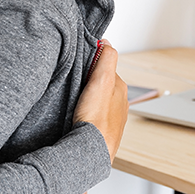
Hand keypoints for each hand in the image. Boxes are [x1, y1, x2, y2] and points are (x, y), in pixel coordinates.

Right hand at [73, 41, 127, 160]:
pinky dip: (87, 115)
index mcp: (121, 89)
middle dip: (89, 85)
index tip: (79, 68)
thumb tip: (107, 42)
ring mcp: (112, 119)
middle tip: (73, 86)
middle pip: (102, 86)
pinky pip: (94, 118)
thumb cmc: (96, 118)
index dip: (91, 66)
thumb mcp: (102, 80)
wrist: (92, 150)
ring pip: (98, 103)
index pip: (106, 69)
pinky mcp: (102, 132)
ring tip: (74, 103)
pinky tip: (77, 117)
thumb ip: (106, 58)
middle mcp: (120, 104)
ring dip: (87, 101)